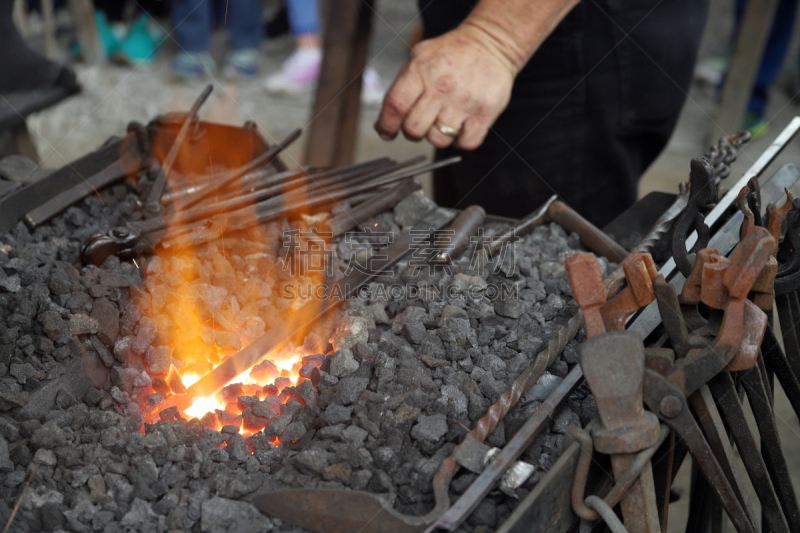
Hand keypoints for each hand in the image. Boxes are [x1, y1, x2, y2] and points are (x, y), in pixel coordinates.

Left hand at [374, 23, 517, 149]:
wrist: (490, 44)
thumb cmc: (450, 55)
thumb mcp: (419, 57)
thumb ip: (399, 88)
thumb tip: (383, 125)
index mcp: (421, 70)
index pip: (395, 106)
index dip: (386, 125)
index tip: (387, 132)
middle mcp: (443, 86)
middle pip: (414, 129)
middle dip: (412, 132)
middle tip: (420, 123)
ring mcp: (465, 100)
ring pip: (439, 140)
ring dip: (437, 136)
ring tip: (443, 120)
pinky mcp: (485, 112)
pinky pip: (465, 143)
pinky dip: (460, 141)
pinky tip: (460, 127)